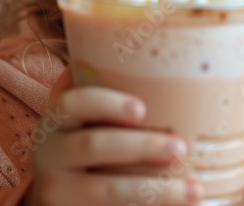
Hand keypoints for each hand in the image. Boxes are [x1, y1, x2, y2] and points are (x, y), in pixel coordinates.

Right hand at [27, 70, 202, 204]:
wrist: (56, 202)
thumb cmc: (81, 151)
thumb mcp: (79, 124)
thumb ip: (99, 94)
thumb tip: (148, 53)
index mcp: (55, 123)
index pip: (73, 103)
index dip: (106, 103)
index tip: (142, 109)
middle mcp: (49, 156)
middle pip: (94, 146)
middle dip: (141, 146)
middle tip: (180, 148)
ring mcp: (59, 193)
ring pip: (109, 192)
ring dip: (156, 192)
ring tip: (194, 190)